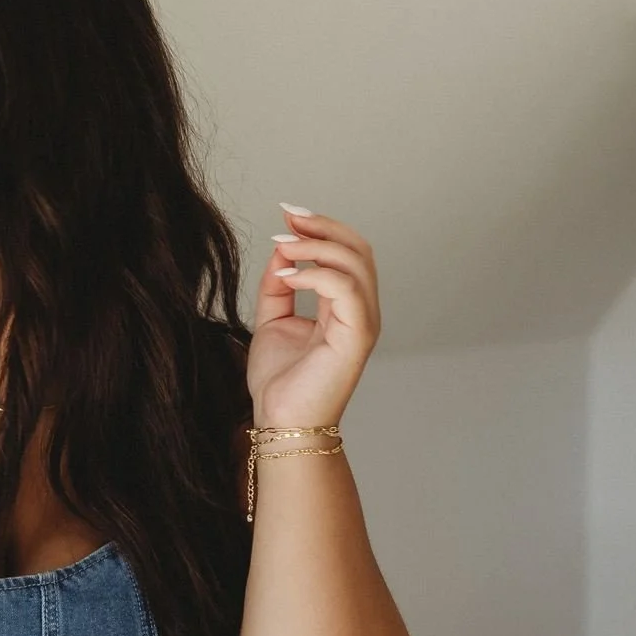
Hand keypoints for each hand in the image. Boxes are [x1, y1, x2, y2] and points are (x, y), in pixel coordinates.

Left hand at [248, 204, 380, 428]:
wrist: (280, 421)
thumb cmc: (281, 382)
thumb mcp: (273, 319)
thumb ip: (279, 284)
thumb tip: (282, 248)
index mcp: (345, 306)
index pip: (346, 253)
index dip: (321, 228)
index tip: (286, 214)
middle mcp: (360, 311)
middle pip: (358, 249)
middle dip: (324, 226)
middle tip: (288, 216)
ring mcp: (363, 322)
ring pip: (356, 262)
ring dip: (317, 246)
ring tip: (283, 245)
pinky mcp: (357, 335)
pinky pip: (345, 287)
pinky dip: (315, 272)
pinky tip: (287, 275)